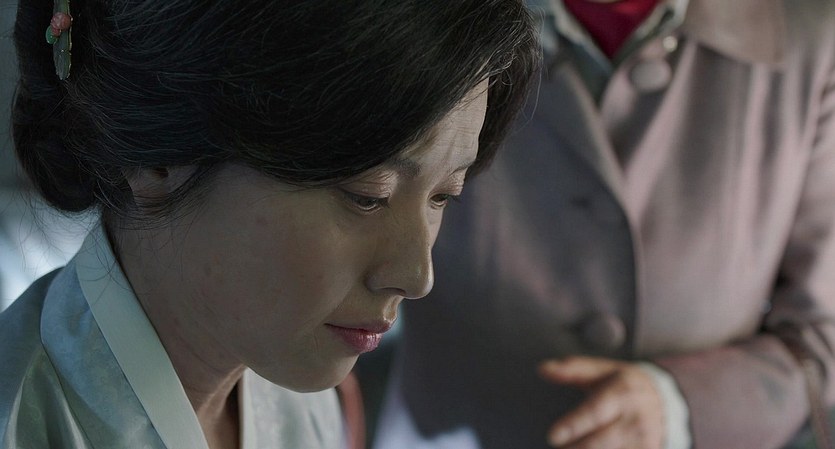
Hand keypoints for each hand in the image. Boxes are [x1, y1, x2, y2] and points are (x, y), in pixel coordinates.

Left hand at [538, 357, 665, 448]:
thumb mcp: (602, 371)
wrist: (665, 401)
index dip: (573, 426)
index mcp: (622, 393)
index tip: (552, 437)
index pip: (595, 412)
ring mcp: (643, 442)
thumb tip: (542, 368)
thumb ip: (572, 370)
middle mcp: (635, 420)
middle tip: (559, 448)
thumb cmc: (624, 384)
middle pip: (600, 443)